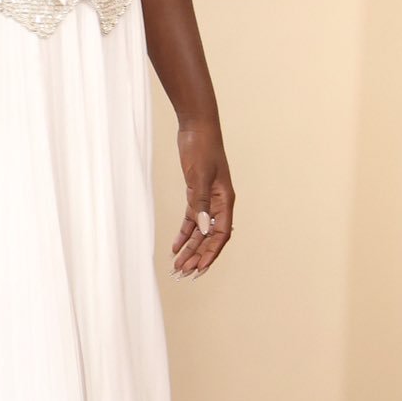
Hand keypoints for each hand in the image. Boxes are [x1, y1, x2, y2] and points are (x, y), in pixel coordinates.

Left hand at [172, 122, 233, 277]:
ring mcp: (208, 200)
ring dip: (190, 249)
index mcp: (225, 201)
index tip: (199, 270)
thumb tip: (203, 229)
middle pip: (210, 238)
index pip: (220, 235)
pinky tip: (175, 246)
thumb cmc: (201, 147)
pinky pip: (192, 220)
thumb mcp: (199, 176)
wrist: (196, 127)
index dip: (211, 254)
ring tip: (178, 266)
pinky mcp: (196, 194)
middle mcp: (219, 204)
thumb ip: (200, 203)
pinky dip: (184, 233)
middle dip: (198, 257)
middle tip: (183, 274)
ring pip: (200, 231)